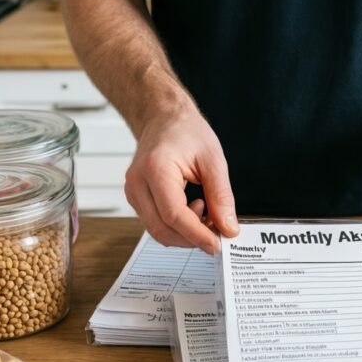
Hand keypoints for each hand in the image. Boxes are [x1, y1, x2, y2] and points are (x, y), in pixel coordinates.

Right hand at [125, 107, 238, 253]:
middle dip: (192, 239)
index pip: (173, 215)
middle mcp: (137, 183)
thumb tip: (228, 228)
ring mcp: (133, 192)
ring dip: (185, 234)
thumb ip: (221, 197)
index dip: (197, 235)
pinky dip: (177, 227)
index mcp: (155, 169)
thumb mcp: (213, 160)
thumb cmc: (185, 131)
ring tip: (207, 213)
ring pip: (157, 231)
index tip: (217, 243)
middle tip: (217, 233)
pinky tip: (193, 210)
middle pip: (162, 229)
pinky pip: (156, 223)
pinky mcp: (136, 199)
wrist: (163, 118)